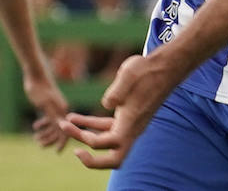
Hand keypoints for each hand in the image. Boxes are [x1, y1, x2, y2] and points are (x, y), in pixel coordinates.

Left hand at [23, 72, 70, 149]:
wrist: (34, 74)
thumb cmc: (38, 88)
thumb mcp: (44, 103)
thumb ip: (53, 115)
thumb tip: (61, 128)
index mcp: (62, 110)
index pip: (66, 131)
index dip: (62, 142)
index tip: (57, 152)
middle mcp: (61, 110)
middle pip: (59, 130)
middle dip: (50, 139)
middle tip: (39, 144)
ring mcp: (55, 108)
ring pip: (53, 126)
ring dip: (45, 134)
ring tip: (35, 138)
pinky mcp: (48, 105)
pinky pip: (48, 119)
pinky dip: (43, 125)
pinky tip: (35, 127)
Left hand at [58, 53, 172, 169]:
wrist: (163, 68)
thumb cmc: (146, 70)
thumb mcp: (129, 74)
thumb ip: (117, 90)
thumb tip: (106, 104)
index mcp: (131, 121)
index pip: (110, 144)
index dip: (90, 142)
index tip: (73, 126)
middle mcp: (132, 128)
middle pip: (113, 158)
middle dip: (91, 157)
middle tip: (71, 146)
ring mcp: (129, 125)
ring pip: (106, 142)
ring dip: (84, 137)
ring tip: (64, 124)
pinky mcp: (126, 117)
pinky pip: (106, 128)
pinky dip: (90, 125)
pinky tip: (74, 117)